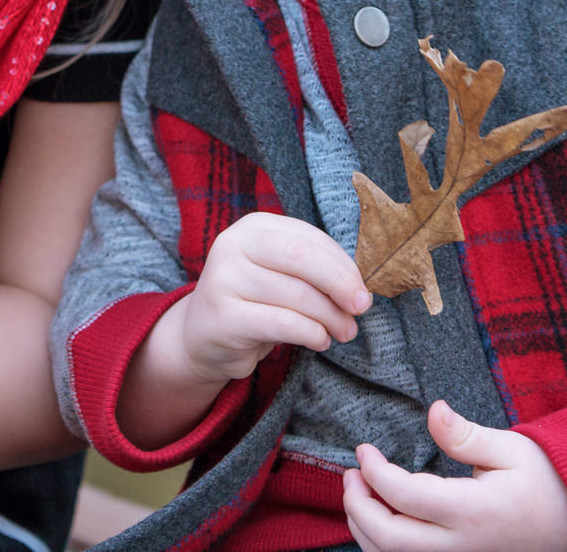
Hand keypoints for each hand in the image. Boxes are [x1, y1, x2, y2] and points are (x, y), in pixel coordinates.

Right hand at [155, 212, 370, 387]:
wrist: (204, 336)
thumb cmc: (255, 302)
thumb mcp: (279, 274)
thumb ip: (313, 271)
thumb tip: (360, 289)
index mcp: (252, 227)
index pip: (308, 237)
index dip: (343, 264)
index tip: (362, 290)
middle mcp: (233, 244)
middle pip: (301, 257)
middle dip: (340, 284)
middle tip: (360, 309)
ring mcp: (224, 278)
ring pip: (297, 295)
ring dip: (331, 318)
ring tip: (343, 332)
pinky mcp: (224, 316)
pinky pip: (284, 323)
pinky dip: (312, 334)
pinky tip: (319, 340)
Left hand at [343, 399, 566, 551]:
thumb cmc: (544, 482)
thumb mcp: (511, 449)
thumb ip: (466, 435)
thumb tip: (434, 411)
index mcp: (475, 513)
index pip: (406, 498)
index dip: (374, 473)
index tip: (363, 450)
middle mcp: (464, 550)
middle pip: (390, 540)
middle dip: (357, 506)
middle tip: (351, 474)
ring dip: (365, 530)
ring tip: (360, 493)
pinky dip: (384, 549)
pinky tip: (380, 521)